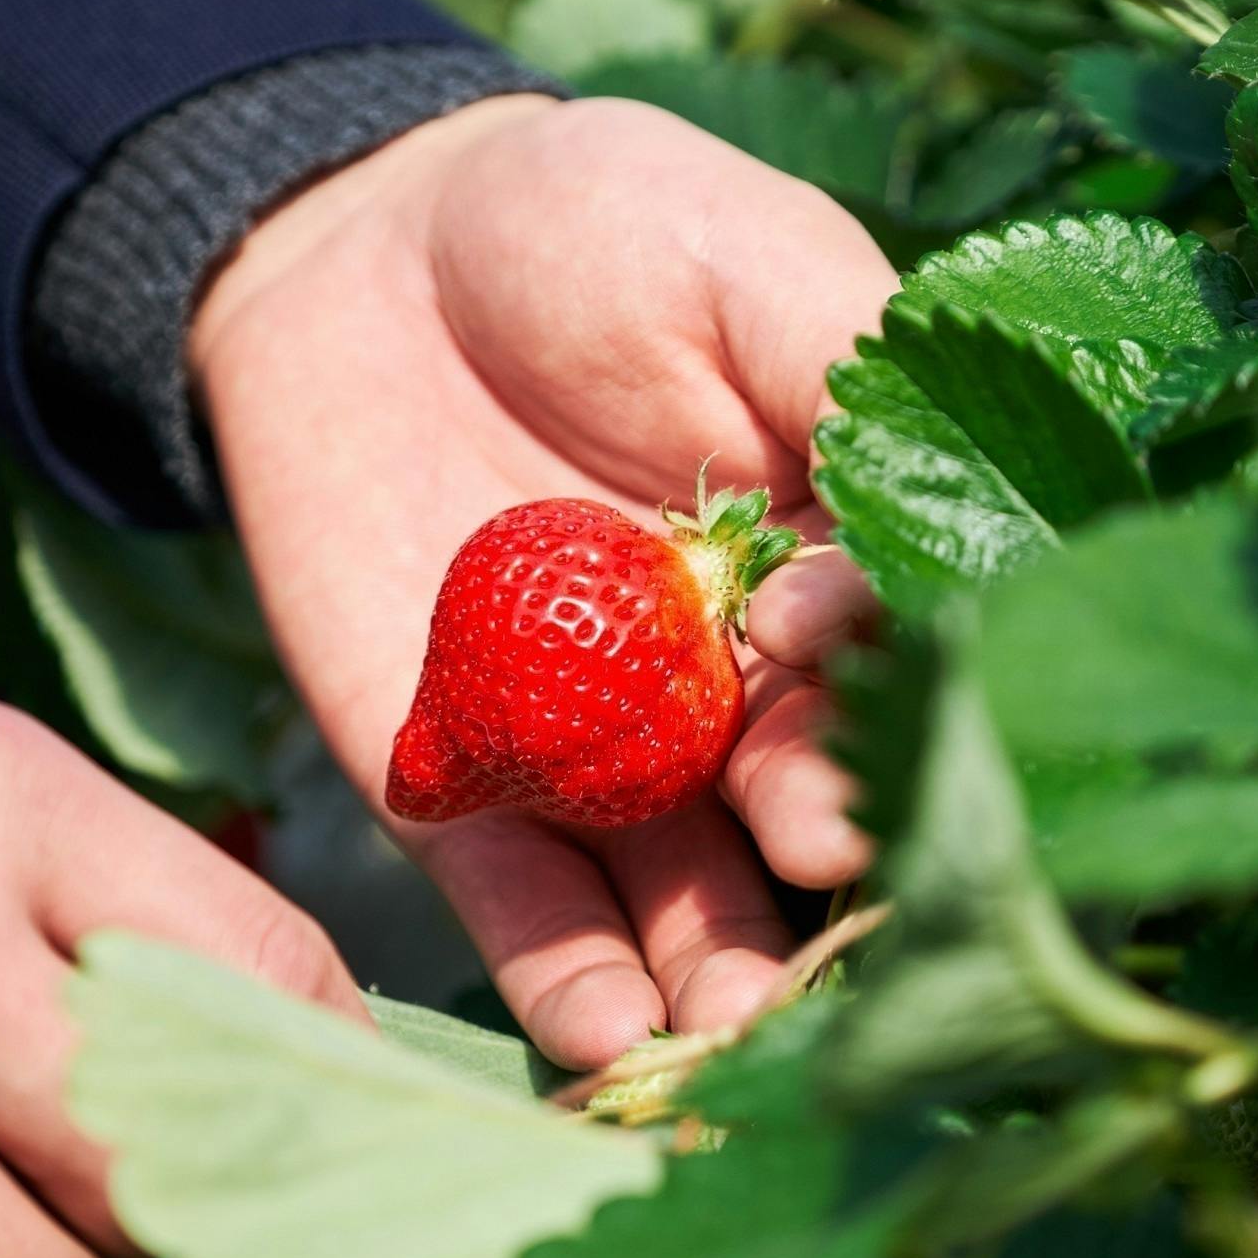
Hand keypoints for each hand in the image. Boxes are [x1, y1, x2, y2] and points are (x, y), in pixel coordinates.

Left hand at [193, 95, 892, 1067]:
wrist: (346, 246)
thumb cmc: (582, 221)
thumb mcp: (743, 262)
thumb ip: (847, 389)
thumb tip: (910, 561)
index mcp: (834, 567)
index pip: (891, 671)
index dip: (878, 713)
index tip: (836, 725)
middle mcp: (739, 688)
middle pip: (802, 811)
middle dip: (815, 871)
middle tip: (816, 905)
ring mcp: (604, 751)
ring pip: (683, 895)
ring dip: (714, 972)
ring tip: (728, 1036)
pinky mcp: (463, 787)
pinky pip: (524, 904)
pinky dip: (565, 975)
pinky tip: (601, 1035)